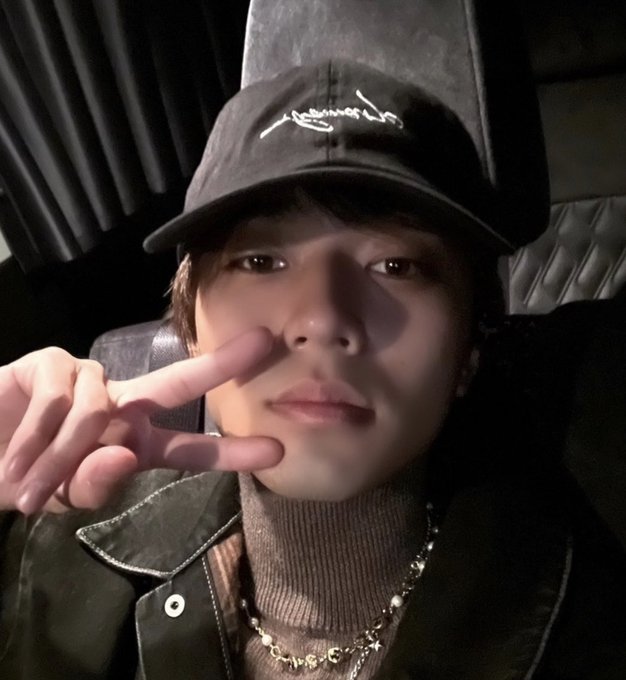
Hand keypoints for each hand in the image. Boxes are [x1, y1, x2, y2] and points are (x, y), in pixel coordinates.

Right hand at [0, 327, 282, 514]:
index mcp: (135, 442)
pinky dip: (38, 432)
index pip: (190, 449)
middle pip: (177, 382)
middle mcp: (123, 404)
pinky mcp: (53, 362)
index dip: (230, 450)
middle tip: (265, 343)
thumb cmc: (28, 473)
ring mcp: (90, 379)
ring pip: (99, 408)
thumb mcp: (64, 494)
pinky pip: (59, 396)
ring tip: (29, 484)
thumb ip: (94, 485)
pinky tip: (18, 447)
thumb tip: (124, 457)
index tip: (275, 449)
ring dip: (61, 453)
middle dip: (219, 364)